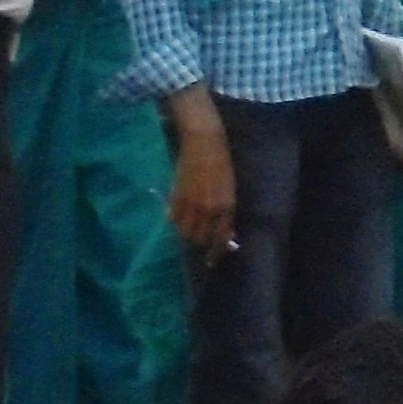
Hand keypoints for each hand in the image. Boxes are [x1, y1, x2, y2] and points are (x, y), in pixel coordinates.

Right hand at [165, 116, 237, 257]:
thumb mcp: (229, 190)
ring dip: (186, 232)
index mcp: (226, 206)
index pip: (220, 238)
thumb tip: (223, 234)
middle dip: (200, 241)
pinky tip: (178, 215)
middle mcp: (209, 208)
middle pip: (200, 237)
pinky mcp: (177, 195)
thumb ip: (225, 212)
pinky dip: (175, 220)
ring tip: (188, 224)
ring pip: (185, 230)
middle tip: (199, 236)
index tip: (211, 261)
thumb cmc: (221, 163)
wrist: (204, 142)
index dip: (215, 252)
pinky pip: (173, 217)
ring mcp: (191, 202)